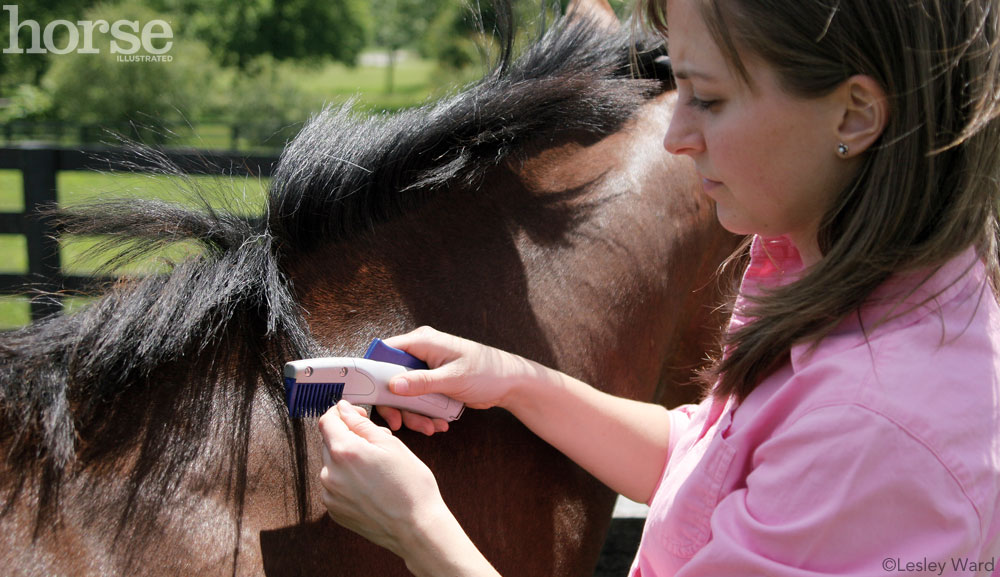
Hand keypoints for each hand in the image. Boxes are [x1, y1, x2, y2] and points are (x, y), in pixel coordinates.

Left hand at [318, 401, 449, 555]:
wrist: (416, 528)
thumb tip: (344, 410)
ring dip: (347, 460)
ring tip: (376, 469)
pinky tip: (371, 486)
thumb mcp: (392, 445)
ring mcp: (330, 495)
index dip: (341, 413)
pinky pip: (335, 486)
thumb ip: (362, 425)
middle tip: (375, 444)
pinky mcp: (334, 511)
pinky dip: (348, 481)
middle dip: (348, 437)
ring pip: (332, 465)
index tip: (355, 415)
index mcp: (344, 452)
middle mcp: (330, 474)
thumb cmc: (410, 486)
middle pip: (329, 442)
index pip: (326, 421)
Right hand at [376, 327, 532, 433]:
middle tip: (400, 422)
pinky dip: (424, 414)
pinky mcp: (432, 384)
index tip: (372, 396)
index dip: (374, 373)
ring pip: (404, 393)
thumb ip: (422, 382)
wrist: (509, 383)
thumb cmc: (487, 371)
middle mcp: (420, 353)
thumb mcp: (452, 378)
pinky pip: (418, 400)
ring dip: (413, 413)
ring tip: (430, 427)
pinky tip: (437, 424)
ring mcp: (426, 370)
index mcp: (422, 341)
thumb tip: (393, 385)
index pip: (385, 352)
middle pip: (391, 378)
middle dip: (397, 404)